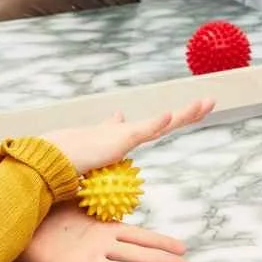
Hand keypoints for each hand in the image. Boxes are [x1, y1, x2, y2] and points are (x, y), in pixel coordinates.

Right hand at [15, 203, 191, 261]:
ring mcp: (84, 257)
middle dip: (163, 261)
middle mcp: (99, 243)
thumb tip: (116, 206)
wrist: (22, 231)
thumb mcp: (80, 213)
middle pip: (137, 253)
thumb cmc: (53, 220)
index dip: (162, 241)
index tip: (183, 248)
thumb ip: (99, 215)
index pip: (140, 236)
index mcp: (104, 228)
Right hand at [40, 97, 214, 174]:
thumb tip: (110, 126)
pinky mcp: (120, 139)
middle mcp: (127, 132)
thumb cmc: (67, 159)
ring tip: (207, 103)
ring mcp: (126, 134)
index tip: (180, 112)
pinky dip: (157, 123)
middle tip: (209, 102)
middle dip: (187, 113)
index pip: (152, 128)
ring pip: (164, 123)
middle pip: (165, 122)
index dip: (167, 120)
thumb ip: (101, 140)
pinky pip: (144, 130)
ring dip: (186, 114)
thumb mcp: (91, 153)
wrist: (53, 159)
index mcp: (123, 138)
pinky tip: (171, 114)